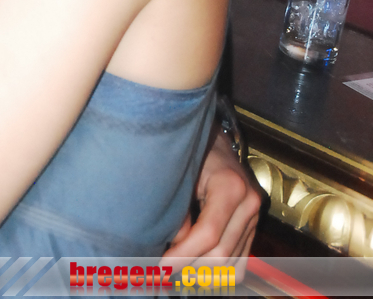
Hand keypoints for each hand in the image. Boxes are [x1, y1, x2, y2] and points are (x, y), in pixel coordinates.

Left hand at [162, 127, 263, 273]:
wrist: (215, 143)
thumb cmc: (194, 154)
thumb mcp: (182, 175)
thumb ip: (180, 212)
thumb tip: (172, 248)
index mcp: (231, 186)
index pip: (208, 234)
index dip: (184, 254)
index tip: (162, 265)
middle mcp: (249, 204)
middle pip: (221, 254)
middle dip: (190, 267)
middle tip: (164, 271)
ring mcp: (255, 217)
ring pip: (231, 264)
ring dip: (203, 274)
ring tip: (177, 271)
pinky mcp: (254, 227)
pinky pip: (240, 264)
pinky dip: (219, 273)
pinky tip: (197, 269)